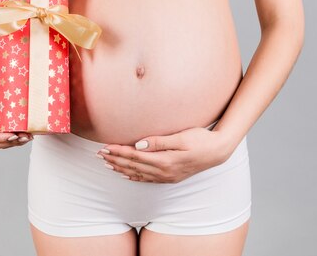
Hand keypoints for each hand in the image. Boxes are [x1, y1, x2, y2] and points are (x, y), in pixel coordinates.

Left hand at [96, 126, 228, 182]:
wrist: (218, 152)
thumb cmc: (201, 140)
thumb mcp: (181, 137)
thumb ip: (159, 141)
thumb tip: (138, 144)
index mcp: (164, 160)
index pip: (134, 155)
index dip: (118, 151)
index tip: (104, 146)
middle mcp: (163, 171)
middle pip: (132, 165)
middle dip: (114, 159)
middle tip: (99, 155)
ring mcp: (167, 176)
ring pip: (137, 173)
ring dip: (121, 168)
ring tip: (106, 164)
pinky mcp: (170, 177)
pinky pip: (147, 179)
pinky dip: (134, 176)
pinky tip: (125, 174)